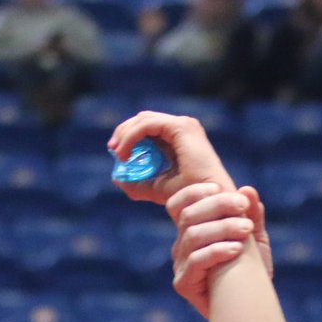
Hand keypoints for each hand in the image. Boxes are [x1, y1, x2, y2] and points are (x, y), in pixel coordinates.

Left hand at [108, 111, 235, 207]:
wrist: (209, 203)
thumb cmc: (191, 198)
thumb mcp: (159, 188)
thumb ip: (139, 183)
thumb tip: (117, 178)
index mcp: (180, 137)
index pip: (148, 127)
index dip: (128, 136)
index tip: (115, 153)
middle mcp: (183, 127)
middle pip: (143, 119)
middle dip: (124, 132)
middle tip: (113, 150)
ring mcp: (183, 125)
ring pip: (143, 120)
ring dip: (126, 135)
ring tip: (119, 155)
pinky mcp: (181, 128)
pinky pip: (148, 125)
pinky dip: (132, 137)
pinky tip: (125, 153)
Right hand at [168, 183, 272, 317]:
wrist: (252, 309)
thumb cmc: (251, 274)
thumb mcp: (255, 240)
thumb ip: (252, 216)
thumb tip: (248, 190)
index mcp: (193, 231)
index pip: (179, 203)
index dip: (194, 192)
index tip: (219, 187)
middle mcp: (182, 246)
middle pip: (188, 216)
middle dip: (218, 206)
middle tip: (243, 208)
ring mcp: (180, 265)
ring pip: (193, 236)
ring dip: (222, 228)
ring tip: (246, 230)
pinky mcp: (184, 284)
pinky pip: (196, 261)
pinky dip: (218, 251)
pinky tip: (237, 250)